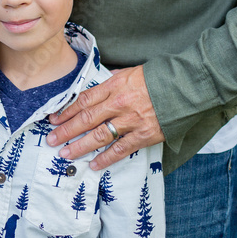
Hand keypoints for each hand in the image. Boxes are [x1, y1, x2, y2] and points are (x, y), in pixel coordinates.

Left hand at [46, 65, 163, 170]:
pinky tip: (94, 164)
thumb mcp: (129, 73)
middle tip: (52, 139)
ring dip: (80, 146)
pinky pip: (121, 149)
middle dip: (66, 130)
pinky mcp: (144, 135)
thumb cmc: (156, 78)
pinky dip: (106, 158)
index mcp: (114, 85)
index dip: (67, 111)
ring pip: (100, 135)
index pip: (84, 100)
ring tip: (66, 153)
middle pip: (86, 118)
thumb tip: (95, 92)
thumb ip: (111, 84)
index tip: (54, 119)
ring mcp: (131, 120)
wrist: (184, 86)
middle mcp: (119, 103)